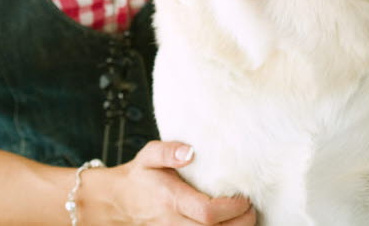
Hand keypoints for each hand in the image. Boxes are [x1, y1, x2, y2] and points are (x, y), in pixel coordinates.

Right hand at [93, 140, 255, 224]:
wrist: (118, 202)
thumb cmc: (139, 177)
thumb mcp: (149, 155)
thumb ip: (168, 151)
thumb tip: (190, 151)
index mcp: (172, 200)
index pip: (208, 213)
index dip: (232, 208)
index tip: (244, 197)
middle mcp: (173, 223)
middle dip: (240, 223)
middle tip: (251, 209)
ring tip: (244, 218)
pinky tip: (230, 224)